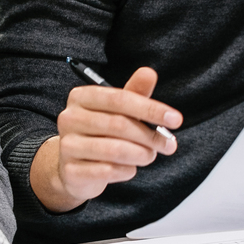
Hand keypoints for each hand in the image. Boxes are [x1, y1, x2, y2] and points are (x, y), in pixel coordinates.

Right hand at [31, 66, 183, 211]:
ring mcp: (67, 145)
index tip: (176, 119)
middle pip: (119, 124)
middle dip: (150, 136)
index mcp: (81, 97)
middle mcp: (69, 118)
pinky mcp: (70, 171)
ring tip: (149, 155)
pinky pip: (108, 171)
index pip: (119, 98)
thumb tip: (149, 73)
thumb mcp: (119, 111)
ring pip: (115, 150)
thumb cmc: (102, 134)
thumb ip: (135, 93)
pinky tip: (129, 168)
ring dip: (141, 154)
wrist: (75, 169)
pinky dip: (127, 170)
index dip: (151, 108)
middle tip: (169, 145)